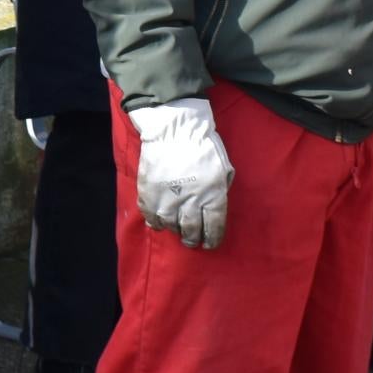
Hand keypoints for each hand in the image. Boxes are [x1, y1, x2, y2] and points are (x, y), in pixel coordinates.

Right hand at [127, 97, 234, 248]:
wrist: (173, 129)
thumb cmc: (202, 146)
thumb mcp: (223, 168)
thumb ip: (219, 190)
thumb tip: (213, 206)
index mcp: (213, 196)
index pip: (214, 227)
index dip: (212, 239)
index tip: (209, 243)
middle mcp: (191, 203)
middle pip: (192, 231)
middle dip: (193, 239)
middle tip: (192, 241)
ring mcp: (168, 200)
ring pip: (171, 226)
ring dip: (175, 230)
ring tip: (176, 229)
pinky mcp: (149, 195)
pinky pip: (151, 218)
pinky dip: (156, 223)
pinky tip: (160, 221)